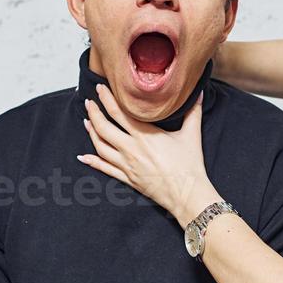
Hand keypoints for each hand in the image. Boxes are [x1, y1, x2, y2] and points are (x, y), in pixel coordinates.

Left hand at [78, 82, 221, 227]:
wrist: (188, 194)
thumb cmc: (190, 166)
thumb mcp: (192, 135)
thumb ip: (193, 112)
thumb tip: (199, 92)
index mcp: (145, 136)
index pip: (119, 112)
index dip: (107, 99)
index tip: (101, 88)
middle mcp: (132, 149)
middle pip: (104, 128)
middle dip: (94, 113)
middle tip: (89, 102)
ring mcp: (127, 165)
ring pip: (101, 147)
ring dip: (91, 133)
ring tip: (87, 122)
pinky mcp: (128, 178)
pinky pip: (105, 169)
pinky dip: (92, 162)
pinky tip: (83, 157)